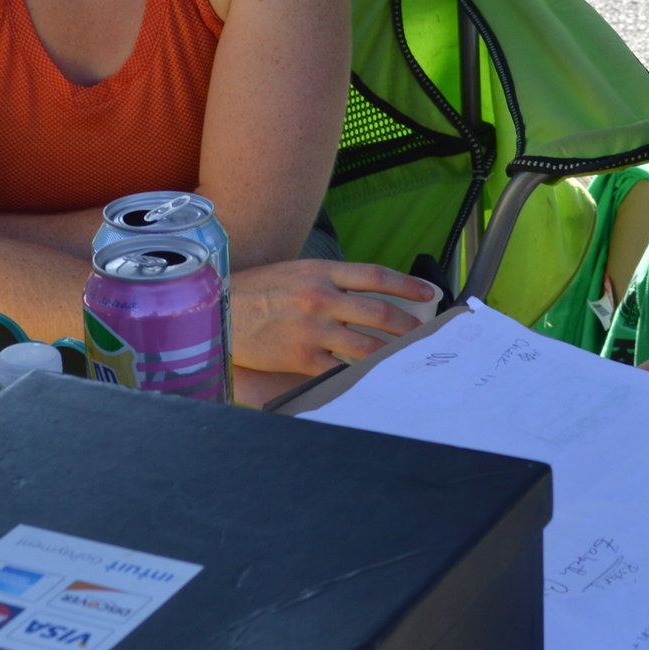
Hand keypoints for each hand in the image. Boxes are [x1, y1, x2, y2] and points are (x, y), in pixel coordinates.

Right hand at [229, 260, 433, 374]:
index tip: (429, 294)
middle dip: (408, 326)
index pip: (376, 276)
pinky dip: (360, 374)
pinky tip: (372, 377)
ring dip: (391, 353)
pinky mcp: (301, 356)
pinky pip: (340, 369)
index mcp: (322, 272)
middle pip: (379, 312)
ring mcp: (313, 329)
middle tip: (423, 335)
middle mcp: (321, 297)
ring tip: (405, 358)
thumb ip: (331, 282)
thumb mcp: (297, 272)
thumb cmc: (259, 290)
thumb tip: (367, 296)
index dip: (407, 286)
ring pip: (367, 345)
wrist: (220, 309)